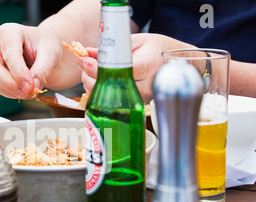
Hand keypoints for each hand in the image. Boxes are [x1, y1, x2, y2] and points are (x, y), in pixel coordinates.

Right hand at [0, 23, 62, 99]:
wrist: (42, 49)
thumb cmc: (45, 46)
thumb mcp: (51, 53)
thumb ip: (42, 69)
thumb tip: (33, 86)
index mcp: (9, 32)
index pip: (9, 54)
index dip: (19, 73)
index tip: (31, 86)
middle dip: (9, 84)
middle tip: (27, 93)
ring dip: (11, 91)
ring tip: (30, 93)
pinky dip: (10, 94)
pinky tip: (24, 92)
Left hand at [76, 34, 195, 102]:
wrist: (172, 64)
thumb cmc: (155, 49)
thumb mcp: (136, 41)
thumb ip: (112, 48)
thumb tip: (88, 53)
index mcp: (148, 66)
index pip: (118, 71)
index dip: (96, 67)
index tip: (84, 59)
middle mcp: (145, 87)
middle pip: (109, 87)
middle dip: (90, 75)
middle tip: (84, 62)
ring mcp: (139, 99)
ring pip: (106, 98)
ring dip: (92, 83)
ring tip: (90, 69)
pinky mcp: (134, 105)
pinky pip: (110, 101)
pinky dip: (99, 91)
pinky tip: (98, 79)